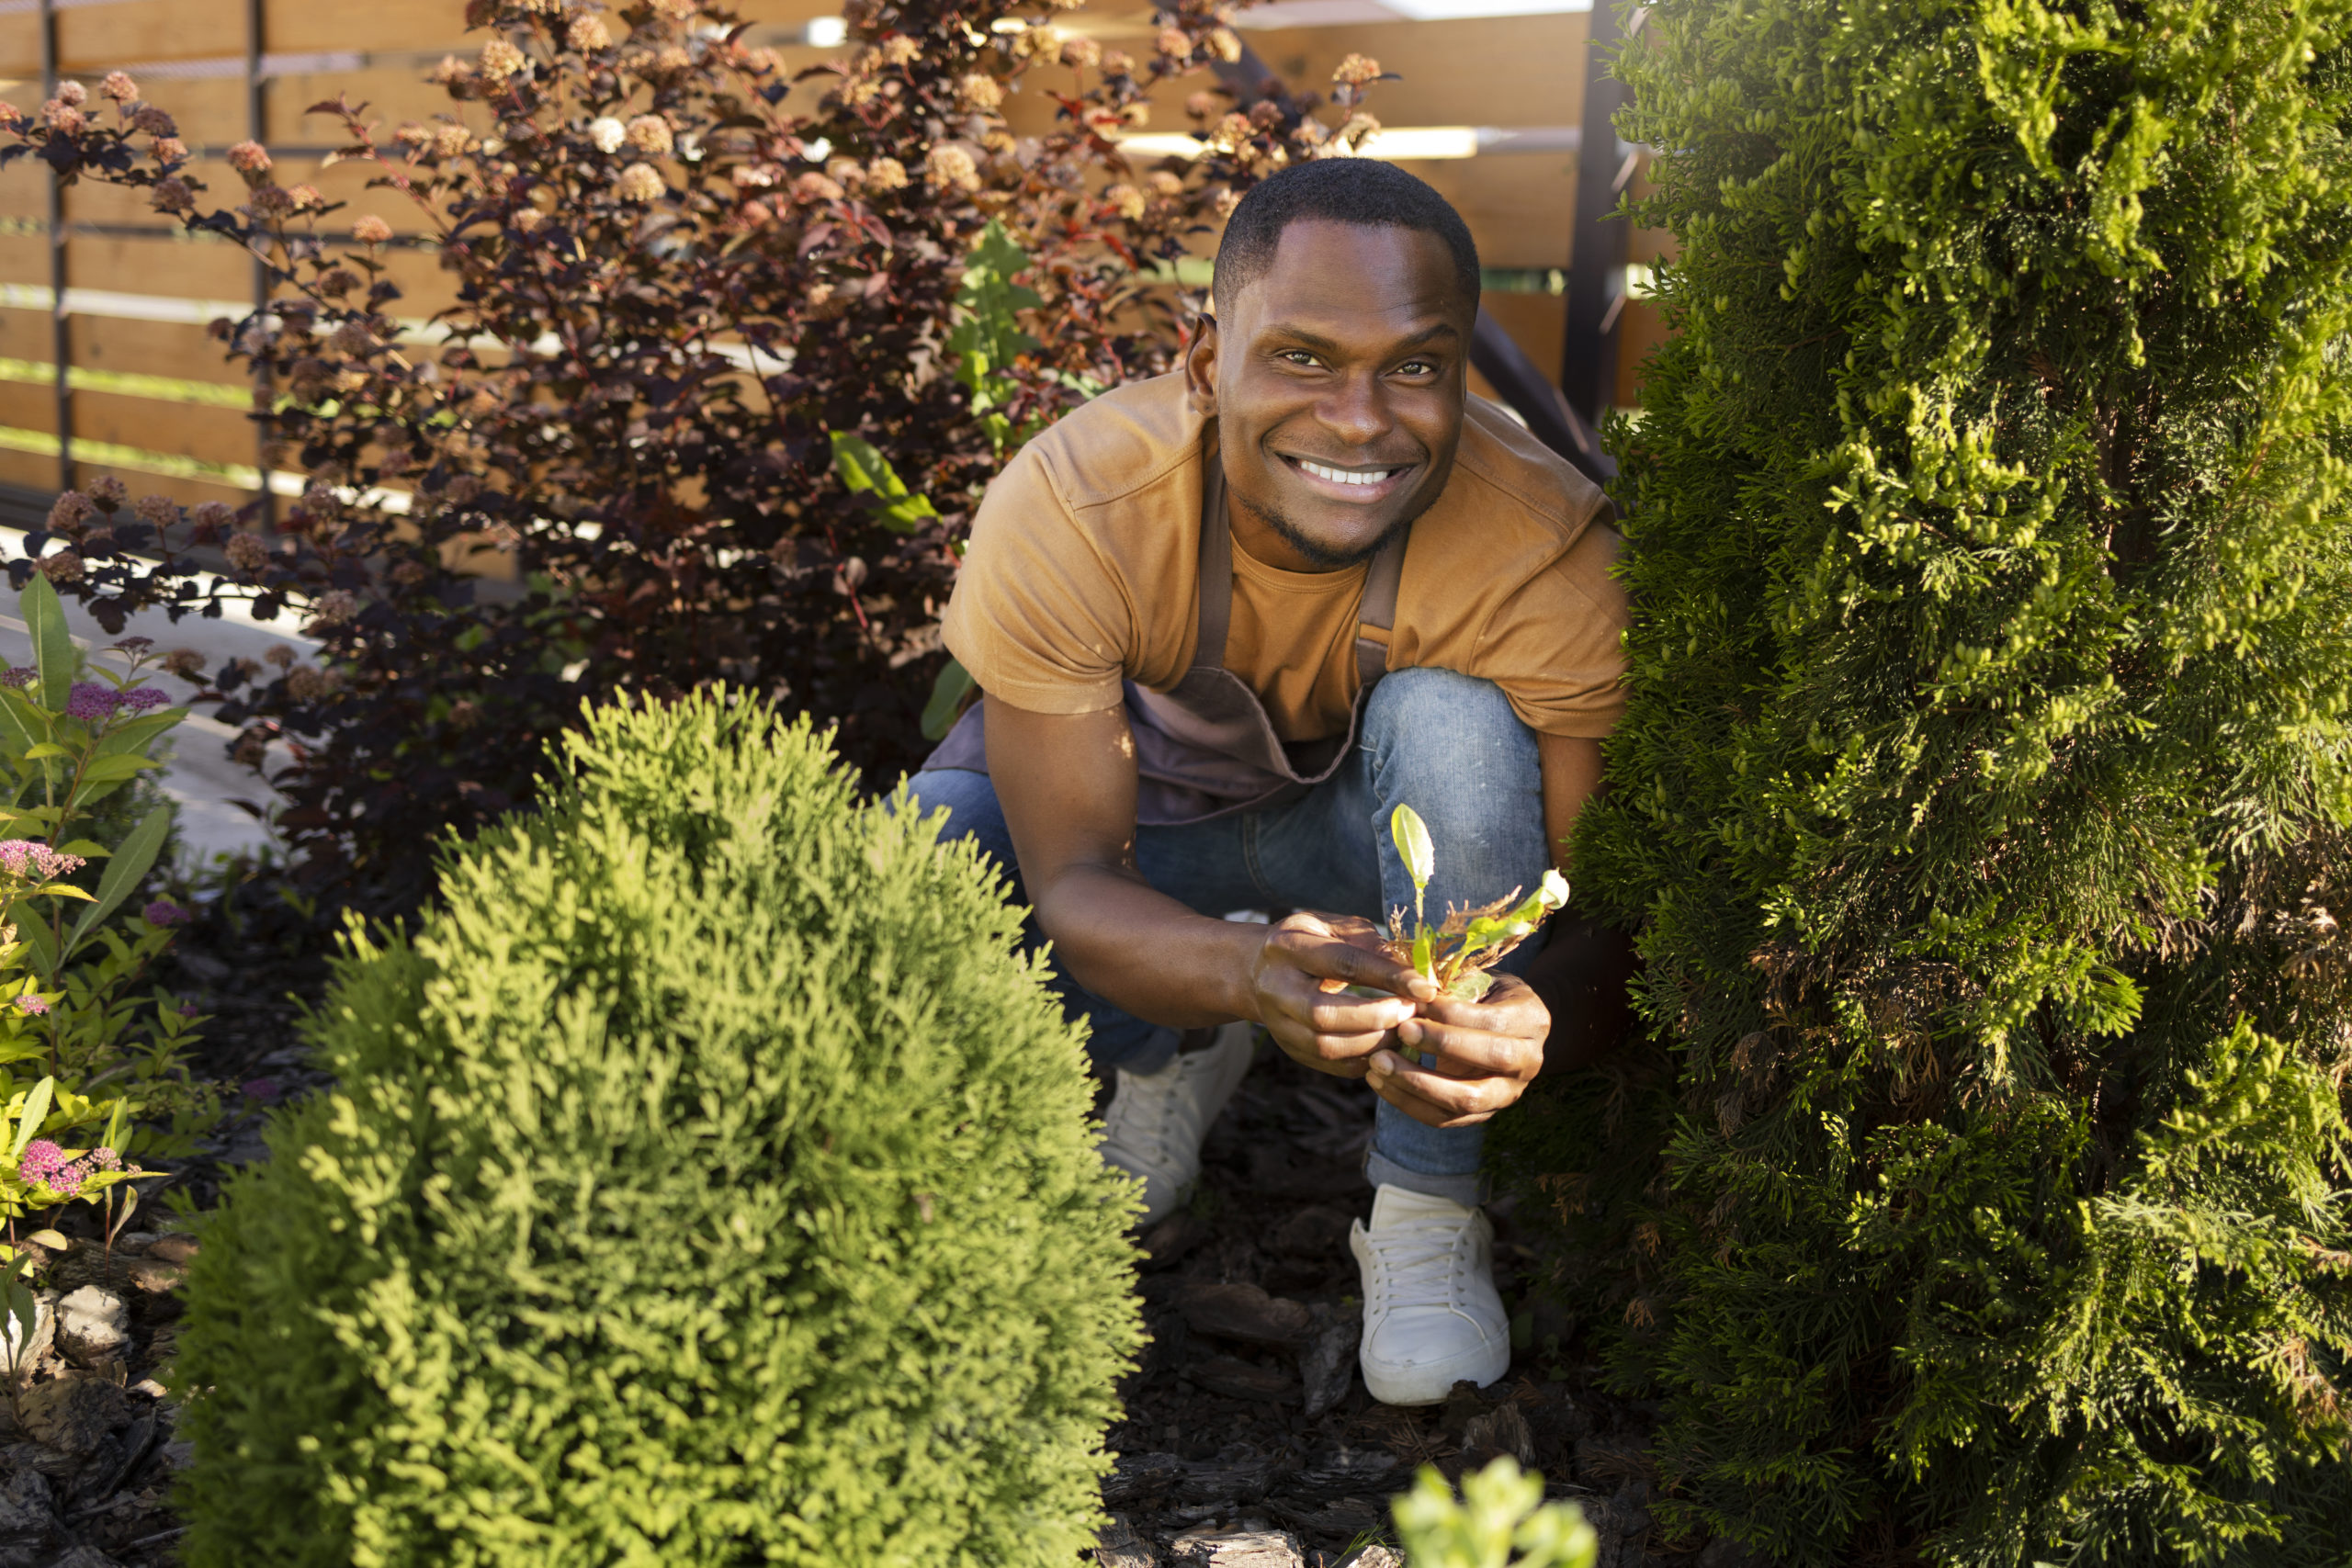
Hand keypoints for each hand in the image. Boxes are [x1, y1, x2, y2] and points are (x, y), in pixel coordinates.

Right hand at [1248, 910, 1437, 1077]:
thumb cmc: (1311, 942)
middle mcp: (1276, 987)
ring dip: (1373, 1043)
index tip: (1425, 987)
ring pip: (1326, 1046)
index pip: (1342, 964)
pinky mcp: (1289, 1048)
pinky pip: (1331, 1065)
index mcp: (1288, 946)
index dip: (1387, 977)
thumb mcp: (1334, 927)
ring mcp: (1278, 1023)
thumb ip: (1369, 943)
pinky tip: (1388, 1047)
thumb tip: (1411, 969)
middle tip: (1411, 1012)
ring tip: (1404, 1031)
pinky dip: (1365, 1060)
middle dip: (1376, 1017)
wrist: (1259, 970)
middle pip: (1324, 1014)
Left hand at [1364, 973, 1548, 1126]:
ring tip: (1378, 1063)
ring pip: (1466, 1099)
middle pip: (1490, 1059)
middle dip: (1441, 1045)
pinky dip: (1408, 1102)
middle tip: (1400, 1031)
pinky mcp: (1482, 1114)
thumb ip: (1451, 985)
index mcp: (1532, 1020)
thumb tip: (1412, 991)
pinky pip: (1444, 1118)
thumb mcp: (1476, 980)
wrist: (1503, 1029)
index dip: (1451, 1014)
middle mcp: (1529, 1061)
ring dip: (1418, 1083)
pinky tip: (1379, 1081)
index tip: (1413, 1003)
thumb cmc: (1482, 995)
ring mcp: (1507, 1094)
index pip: (1491, 1021)